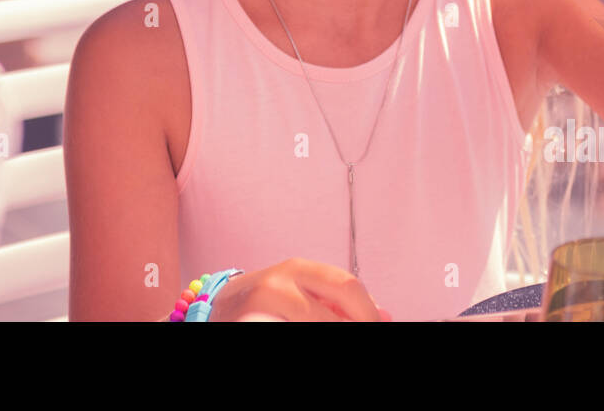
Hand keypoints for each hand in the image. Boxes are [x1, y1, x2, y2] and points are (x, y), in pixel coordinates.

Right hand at [208, 258, 391, 321]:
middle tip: (365, 334)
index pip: (347, 287)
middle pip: (331, 315)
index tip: (380, 324)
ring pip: (314, 325)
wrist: (218, 308)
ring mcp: (260, 310)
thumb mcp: (303, 291)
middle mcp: (278, 286)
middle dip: (356, 327)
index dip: (369, 313)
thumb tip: (386, 316)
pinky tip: (302, 332)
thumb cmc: (269, 301)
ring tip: (336, 331)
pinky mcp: (249, 327)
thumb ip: (339, 300)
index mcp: (298, 269)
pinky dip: (301, 334)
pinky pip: (286, 333)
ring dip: (333, 332)